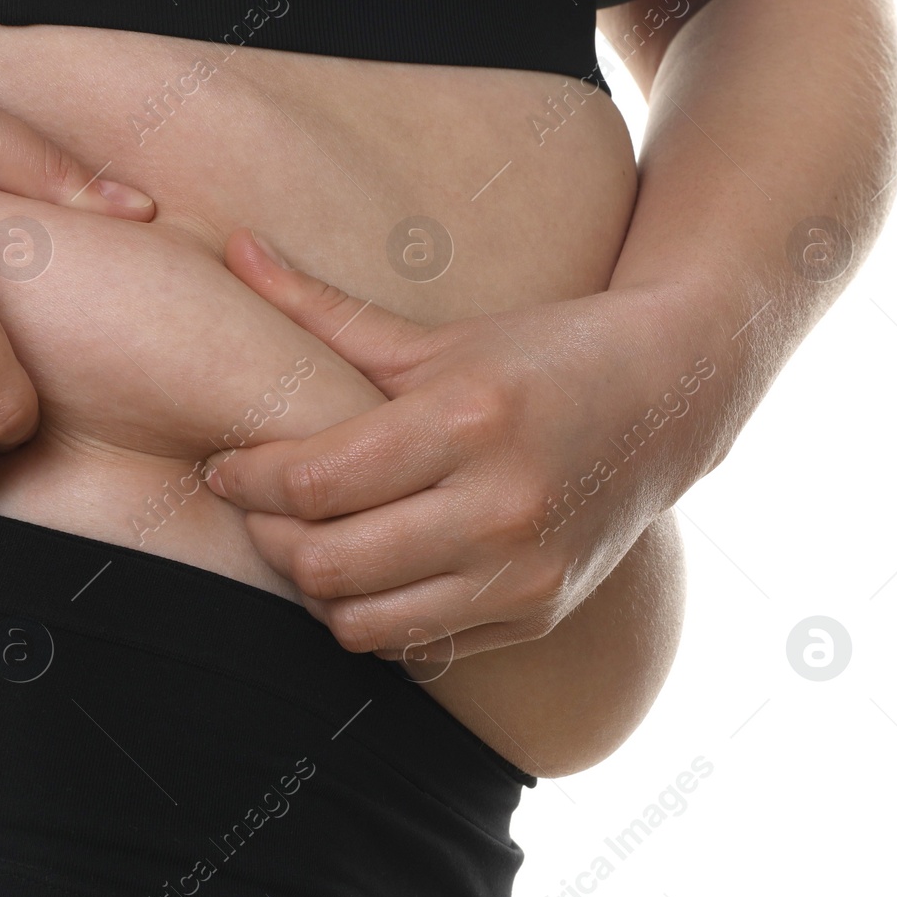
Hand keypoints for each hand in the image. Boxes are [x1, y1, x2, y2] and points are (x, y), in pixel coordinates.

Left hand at [202, 229, 719, 658]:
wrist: (672, 396)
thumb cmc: (541, 354)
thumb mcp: (435, 336)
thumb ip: (323, 310)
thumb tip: (234, 250)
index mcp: (467, 419)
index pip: (313, 479)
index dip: (245, 479)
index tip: (223, 467)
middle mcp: (500, 506)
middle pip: (326, 563)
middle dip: (266, 538)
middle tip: (256, 508)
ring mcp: (524, 573)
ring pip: (362, 624)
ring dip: (315, 589)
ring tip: (309, 541)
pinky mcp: (537, 614)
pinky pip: (416, 646)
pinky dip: (374, 617)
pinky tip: (371, 571)